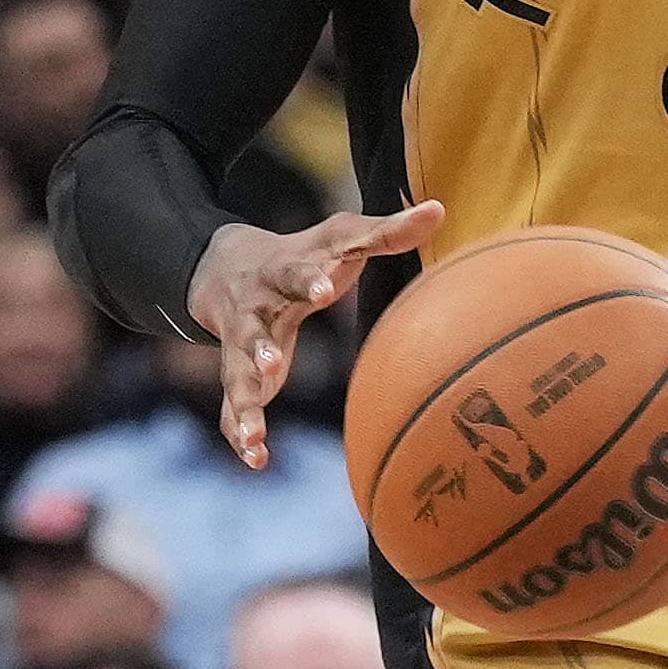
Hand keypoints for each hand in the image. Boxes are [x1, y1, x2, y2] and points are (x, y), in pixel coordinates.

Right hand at [187, 198, 447, 469]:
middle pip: (252, 326)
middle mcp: (255, 309)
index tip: (326, 290)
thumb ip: (386, 231)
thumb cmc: (305, 254)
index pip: (296, 272)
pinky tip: (257, 459)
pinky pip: (232, 405)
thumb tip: (439, 209)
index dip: (311, 279)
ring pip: (235, 375)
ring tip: (255, 435)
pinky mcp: (238, 374)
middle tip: (272, 362)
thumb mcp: (340, 236)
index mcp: (283, 273)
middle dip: (260, 345)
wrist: (228, 267)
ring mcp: (240, 344)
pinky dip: (240, 432)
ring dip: (244, 403)